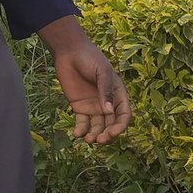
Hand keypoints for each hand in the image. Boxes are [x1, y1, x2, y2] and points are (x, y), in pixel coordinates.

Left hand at [39, 17, 130, 143]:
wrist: (69, 52)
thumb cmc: (90, 58)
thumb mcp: (101, 72)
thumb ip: (106, 91)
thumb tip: (109, 112)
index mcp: (118, 95)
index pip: (123, 115)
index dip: (120, 126)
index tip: (112, 133)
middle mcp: (108, 104)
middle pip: (111, 125)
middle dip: (107, 134)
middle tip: (99, 139)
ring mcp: (94, 107)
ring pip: (97, 127)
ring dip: (94, 135)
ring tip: (88, 140)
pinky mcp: (79, 108)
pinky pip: (82, 123)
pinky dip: (81, 130)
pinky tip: (77, 134)